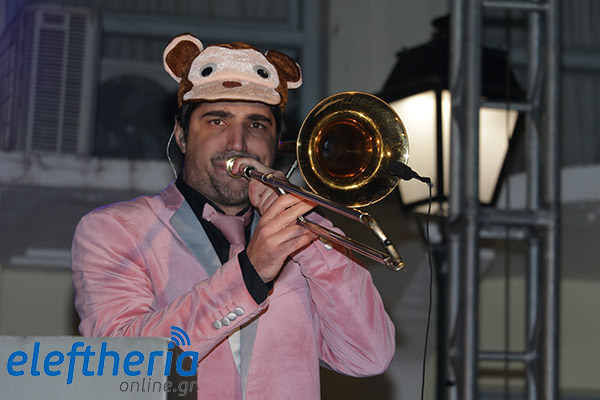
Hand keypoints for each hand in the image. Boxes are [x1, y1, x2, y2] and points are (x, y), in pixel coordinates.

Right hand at [229, 158, 316, 281]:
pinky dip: (307, 238)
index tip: (306, 195)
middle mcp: (267, 228)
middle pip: (290, 212)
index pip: (280, 202)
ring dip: (309, 227)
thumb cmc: (260, 249)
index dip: (295, 196)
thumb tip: (297, 211)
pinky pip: (297, 242)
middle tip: (316, 203)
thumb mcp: (265, 230)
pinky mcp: (278, 252)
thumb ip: (279, 220)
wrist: (251, 269)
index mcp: (265, 220)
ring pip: (296, 228)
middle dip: (306, 206)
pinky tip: (312, 236)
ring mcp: (272, 240)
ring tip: (316, 226)